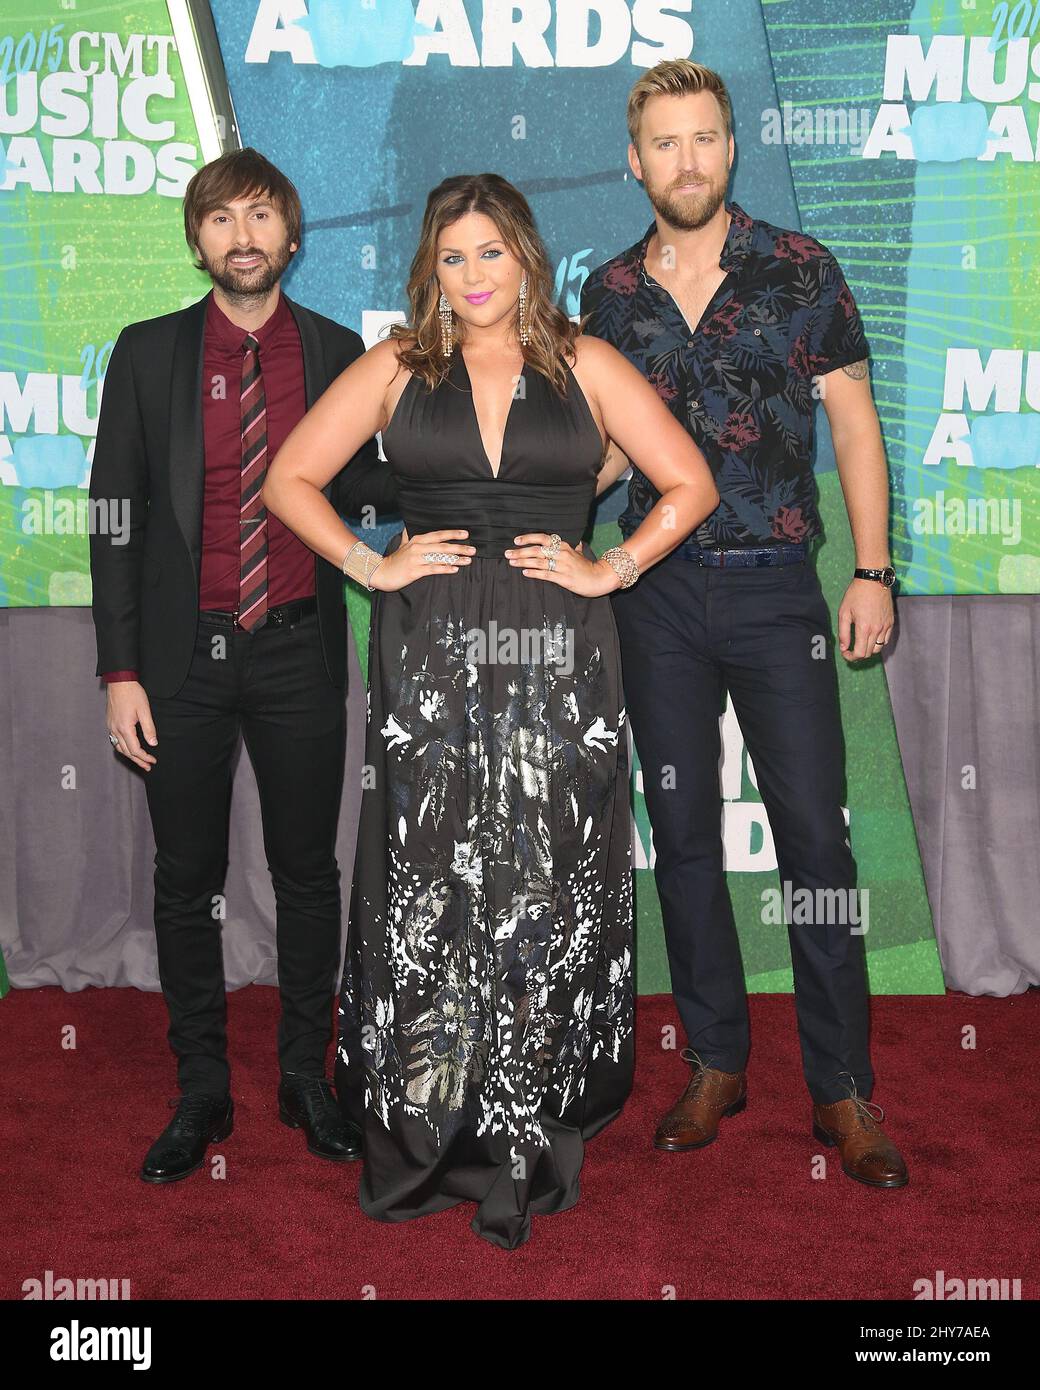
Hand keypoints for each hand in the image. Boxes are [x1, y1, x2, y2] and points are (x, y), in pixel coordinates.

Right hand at [106, 681, 157, 769]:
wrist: (119, 681)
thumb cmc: (133, 694)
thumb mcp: (145, 711)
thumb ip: (149, 728)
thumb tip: (153, 743)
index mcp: (125, 728)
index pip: (135, 749)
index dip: (145, 757)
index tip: (153, 760)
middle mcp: (115, 729)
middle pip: (126, 752)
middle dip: (138, 761)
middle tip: (147, 767)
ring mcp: (111, 726)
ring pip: (119, 747)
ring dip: (129, 756)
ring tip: (139, 760)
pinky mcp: (110, 722)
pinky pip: (115, 740)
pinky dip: (123, 747)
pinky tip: (129, 748)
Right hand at [369, 528, 474, 590]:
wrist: (382, 572)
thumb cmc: (395, 560)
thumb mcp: (402, 544)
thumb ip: (407, 535)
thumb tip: (408, 526)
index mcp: (417, 540)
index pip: (438, 535)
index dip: (452, 534)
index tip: (466, 534)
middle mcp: (418, 547)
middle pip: (442, 546)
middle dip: (459, 547)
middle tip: (473, 549)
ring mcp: (416, 559)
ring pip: (440, 557)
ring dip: (456, 559)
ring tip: (468, 560)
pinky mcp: (415, 571)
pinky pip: (433, 569)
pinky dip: (445, 568)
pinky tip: (455, 569)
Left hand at [505, 533, 619, 596]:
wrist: (600, 578)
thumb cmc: (588, 566)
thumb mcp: (579, 553)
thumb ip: (573, 548)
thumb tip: (574, 543)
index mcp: (564, 546)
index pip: (544, 538)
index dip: (529, 538)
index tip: (516, 540)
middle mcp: (563, 554)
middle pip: (537, 550)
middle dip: (520, 551)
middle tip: (507, 553)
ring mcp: (563, 566)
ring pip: (539, 562)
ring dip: (523, 562)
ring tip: (512, 562)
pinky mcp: (564, 579)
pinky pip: (546, 575)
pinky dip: (534, 573)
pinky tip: (525, 573)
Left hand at [837, 578, 894, 661]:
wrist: (873, 580)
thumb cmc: (856, 594)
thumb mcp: (844, 613)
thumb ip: (843, 633)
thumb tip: (844, 647)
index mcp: (864, 628)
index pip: (860, 653)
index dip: (851, 657)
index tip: (845, 653)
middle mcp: (877, 629)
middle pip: (869, 653)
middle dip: (858, 655)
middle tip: (850, 650)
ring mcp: (886, 626)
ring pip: (878, 648)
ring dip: (868, 650)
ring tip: (860, 644)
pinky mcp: (891, 622)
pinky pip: (885, 640)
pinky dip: (877, 643)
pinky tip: (870, 637)